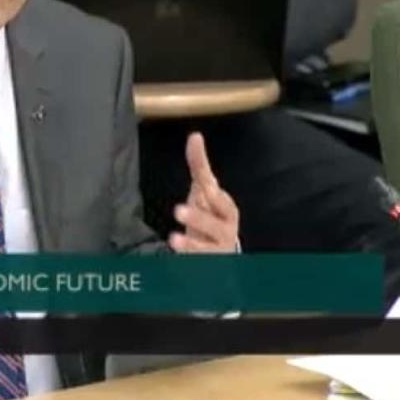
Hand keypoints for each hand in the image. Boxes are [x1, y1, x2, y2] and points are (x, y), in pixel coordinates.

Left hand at [168, 133, 239, 252]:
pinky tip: (174, 252)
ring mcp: (217, 248)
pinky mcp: (207, 263)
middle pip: (216, 225)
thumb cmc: (211, 213)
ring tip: (173, 238)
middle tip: (177, 210)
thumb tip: (194, 136)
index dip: (212, 193)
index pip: (219, 199)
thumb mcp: (204, 191)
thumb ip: (199, 166)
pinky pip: (198, 262)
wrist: (220, 248)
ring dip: (191, 242)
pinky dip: (187, 258)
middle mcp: (225, 229)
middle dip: (198, 217)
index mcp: (225, 209)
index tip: (203, 183)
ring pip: (207, 247)